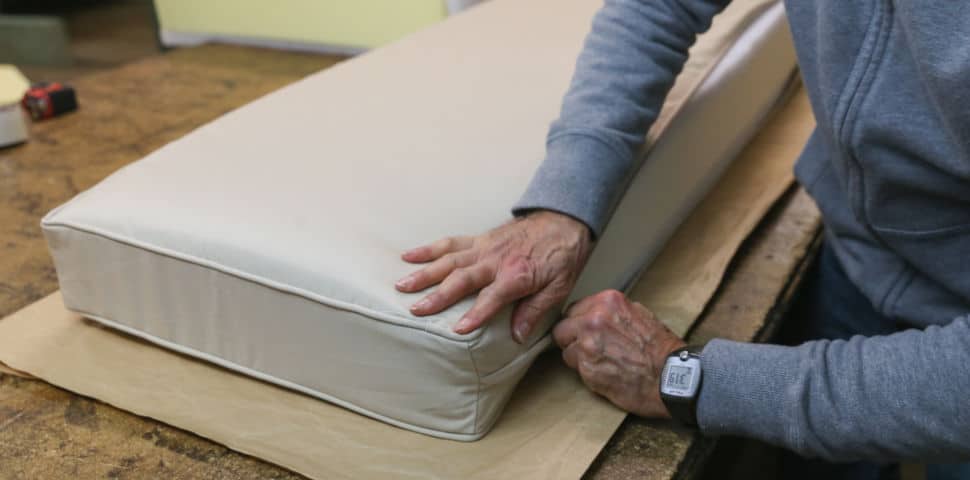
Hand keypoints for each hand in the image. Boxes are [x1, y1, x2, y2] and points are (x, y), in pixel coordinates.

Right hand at [396, 210, 592, 341]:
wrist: (564, 220)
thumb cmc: (562, 257)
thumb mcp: (558, 288)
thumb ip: (534, 311)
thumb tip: (517, 337)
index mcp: (517, 275)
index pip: (492, 299)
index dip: (475, 314)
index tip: (457, 330)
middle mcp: (495, 261)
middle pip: (461, 279)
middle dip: (438, 296)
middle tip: (416, 310)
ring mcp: (484, 248)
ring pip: (448, 260)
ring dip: (424, 273)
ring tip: (402, 285)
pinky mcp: (478, 240)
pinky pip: (450, 243)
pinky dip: (429, 249)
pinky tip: (408, 256)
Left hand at [553, 290, 684, 417]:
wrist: (670, 376)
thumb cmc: (660, 349)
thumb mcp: (639, 314)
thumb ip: (612, 312)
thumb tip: (595, 313)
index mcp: (607, 302)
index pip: (574, 309)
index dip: (579, 323)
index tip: (585, 331)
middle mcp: (593, 319)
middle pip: (563, 328)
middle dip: (573, 339)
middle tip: (589, 349)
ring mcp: (587, 344)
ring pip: (566, 350)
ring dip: (578, 357)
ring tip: (602, 362)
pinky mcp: (586, 367)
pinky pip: (574, 368)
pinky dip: (586, 372)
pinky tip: (605, 372)